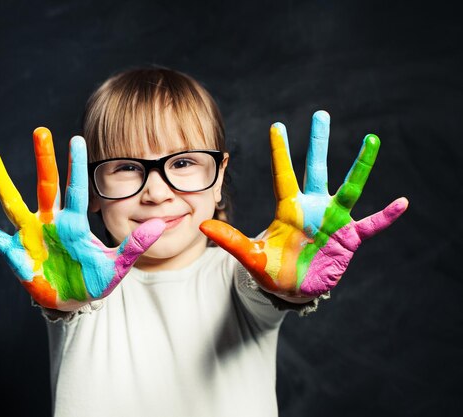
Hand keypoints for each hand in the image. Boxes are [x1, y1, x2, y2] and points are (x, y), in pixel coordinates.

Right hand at [0, 128, 164, 310]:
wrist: (73, 301)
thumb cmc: (94, 280)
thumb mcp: (116, 265)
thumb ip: (135, 245)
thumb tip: (160, 224)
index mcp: (74, 222)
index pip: (75, 188)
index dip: (76, 165)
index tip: (76, 138)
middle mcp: (50, 222)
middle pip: (45, 186)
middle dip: (44, 160)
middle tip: (41, 130)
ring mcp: (31, 236)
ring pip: (14, 204)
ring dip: (2, 181)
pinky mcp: (16, 253)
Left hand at [200, 111, 407, 298]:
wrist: (294, 290)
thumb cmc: (272, 270)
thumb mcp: (250, 255)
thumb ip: (230, 239)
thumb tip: (203, 223)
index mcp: (288, 208)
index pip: (283, 174)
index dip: (281, 151)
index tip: (277, 126)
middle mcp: (312, 208)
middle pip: (317, 169)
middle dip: (318, 143)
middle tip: (320, 113)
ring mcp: (333, 221)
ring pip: (349, 188)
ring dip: (360, 166)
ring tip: (371, 140)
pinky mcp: (349, 238)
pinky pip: (370, 224)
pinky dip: (385, 215)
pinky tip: (402, 202)